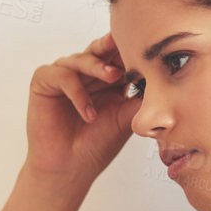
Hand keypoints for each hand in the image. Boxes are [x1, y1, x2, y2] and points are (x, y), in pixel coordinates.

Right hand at [24, 32, 134, 181]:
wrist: (72, 167)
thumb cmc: (99, 143)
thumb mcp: (127, 117)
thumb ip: (142, 96)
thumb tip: (166, 77)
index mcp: (109, 78)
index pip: (120, 56)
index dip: (132, 51)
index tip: (148, 46)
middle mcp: (86, 72)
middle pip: (100, 50)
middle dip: (115, 46)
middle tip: (127, 43)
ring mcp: (65, 74)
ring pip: (82, 58)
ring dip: (99, 66)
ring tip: (113, 77)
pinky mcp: (44, 81)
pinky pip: (61, 75)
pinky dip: (77, 92)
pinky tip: (89, 113)